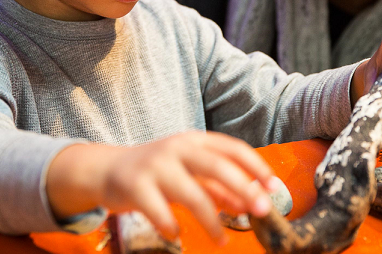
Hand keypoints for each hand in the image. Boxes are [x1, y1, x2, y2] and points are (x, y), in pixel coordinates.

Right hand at [46, 132, 275, 244]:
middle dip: (244, 188)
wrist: (107, 170)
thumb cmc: (158, 173)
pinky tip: (177, 235)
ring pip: (192, 193)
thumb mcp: (189, 174)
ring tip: (221, 241)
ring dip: (212, 221)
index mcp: (194, 140)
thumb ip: (218, 187)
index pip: (232, 148)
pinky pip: (159, 211)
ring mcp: (155, 165)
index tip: (273, 187)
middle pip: (217, 166)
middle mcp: (177, 148)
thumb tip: (248, 203)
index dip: (256, 167)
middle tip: (262, 210)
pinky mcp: (134, 186)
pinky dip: (171, 226)